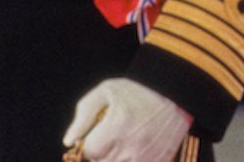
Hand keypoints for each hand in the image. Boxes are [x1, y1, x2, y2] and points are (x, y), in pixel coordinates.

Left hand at [63, 78, 190, 161]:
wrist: (175, 91)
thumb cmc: (137, 90)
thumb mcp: (107, 91)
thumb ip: (84, 115)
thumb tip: (68, 141)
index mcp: (117, 125)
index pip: (91, 152)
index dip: (90, 146)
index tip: (97, 136)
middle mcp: (132, 145)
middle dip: (102, 155)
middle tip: (109, 141)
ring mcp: (148, 156)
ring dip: (116, 159)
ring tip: (120, 146)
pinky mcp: (161, 160)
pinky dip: (132, 160)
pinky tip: (134, 150)